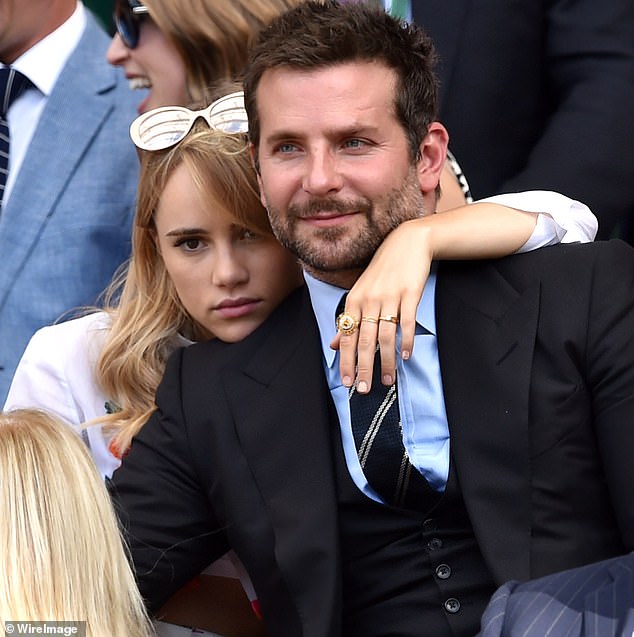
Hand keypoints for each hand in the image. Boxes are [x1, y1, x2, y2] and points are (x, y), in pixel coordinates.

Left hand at [330, 219, 433, 392]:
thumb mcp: (361, 292)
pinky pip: (407, 322)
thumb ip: (348, 319)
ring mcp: (390, 297)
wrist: (407, 243)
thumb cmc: (382, 270)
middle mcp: (369, 300)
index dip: (346, 361)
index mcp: (354, 301)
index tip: (346, 382)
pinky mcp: (409, 294)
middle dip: (363, 367)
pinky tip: (407, 357)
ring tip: (389, 380)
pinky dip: (407, 341)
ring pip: (386, 336)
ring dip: (387, 361)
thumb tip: (334, 344)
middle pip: (364, 341)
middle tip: (364, 389)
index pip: (347, 337)